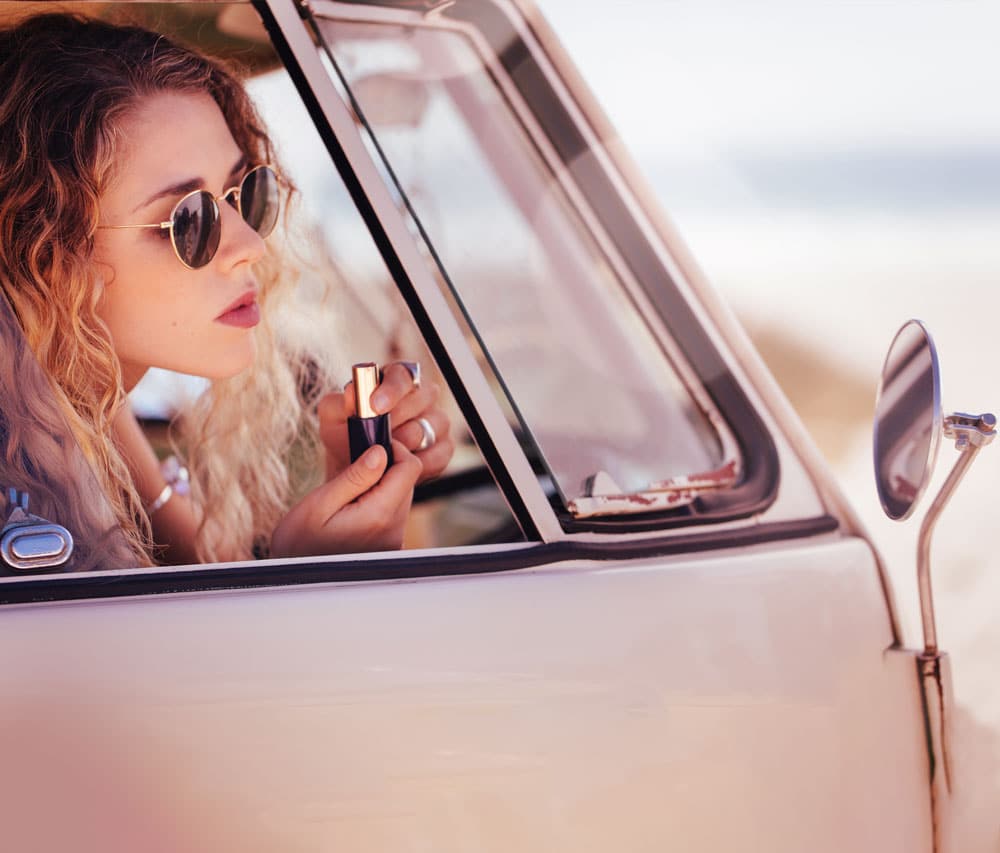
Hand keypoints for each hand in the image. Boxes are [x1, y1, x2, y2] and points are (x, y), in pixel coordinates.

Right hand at [270, 440, 421, 556]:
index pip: (410, 469)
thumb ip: (354, 477)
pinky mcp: (388, 547)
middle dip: (387, 467)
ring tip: (349, 490)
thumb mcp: (319, 504)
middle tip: (354, 466)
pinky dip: (378, 502)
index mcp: (378, 517)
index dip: (395, 449)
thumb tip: (381, 452)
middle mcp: (393, 532)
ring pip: (401, 497)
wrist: (294, 580)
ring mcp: (393, 542)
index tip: (371, 445)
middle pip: (408, 482)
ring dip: (381, 485)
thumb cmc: (298, 545)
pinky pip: (393, 514)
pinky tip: (352, 507)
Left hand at [318, 361, 453, 482]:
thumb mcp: (333, 419)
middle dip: (396, 420)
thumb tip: (352, 391)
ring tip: (385, 452)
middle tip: (376, 436)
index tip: (376, 406)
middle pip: (422, 398)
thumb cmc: (345, 436)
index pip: (402, 375)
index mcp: (393, 380)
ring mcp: (435, 421)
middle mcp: (420, 396)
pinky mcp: (444, 447)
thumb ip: (339, 403)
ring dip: (405, 443)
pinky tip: (399, 465)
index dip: (392, 389)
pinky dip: (417, 463)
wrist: (356, 468)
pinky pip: (438, 454)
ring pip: (430, 427)